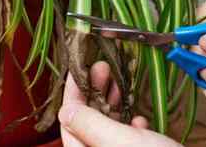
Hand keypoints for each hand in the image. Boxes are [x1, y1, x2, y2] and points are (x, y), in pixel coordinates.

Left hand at [58, 61, 181, 146]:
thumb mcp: (118, 142)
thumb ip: (89, 125)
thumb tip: (65, 110)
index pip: (69, 120)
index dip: (73, 91)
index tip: (81, 67)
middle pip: (86, 121)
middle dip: (93, 92)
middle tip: (103, 67)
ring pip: (106, 128)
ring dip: (111, 103)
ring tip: (118, 82)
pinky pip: (125, 140)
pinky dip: (129, 125)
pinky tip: (139, 119)